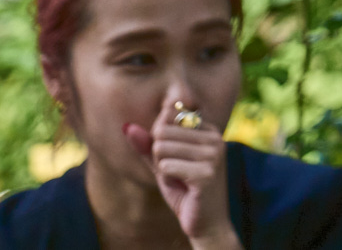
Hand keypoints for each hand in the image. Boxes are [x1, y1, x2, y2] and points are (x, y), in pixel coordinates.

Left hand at [121, 94, 239, 249]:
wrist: (206, 223)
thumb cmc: (185, 191)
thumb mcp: (163, 164)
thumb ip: (147, 145)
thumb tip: (127, 126)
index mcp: (208, 129)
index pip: (166, 119)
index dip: (160, 142)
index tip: (177, 160)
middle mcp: (214, 137)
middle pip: (162, 132)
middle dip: (160, 156)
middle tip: (177, 172)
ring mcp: (213, 154)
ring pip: (161, 149)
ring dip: (163, 169)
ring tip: (180, 180)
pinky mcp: (206, 173)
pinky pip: (165, 166)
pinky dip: (167, 180)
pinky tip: (184, 188)